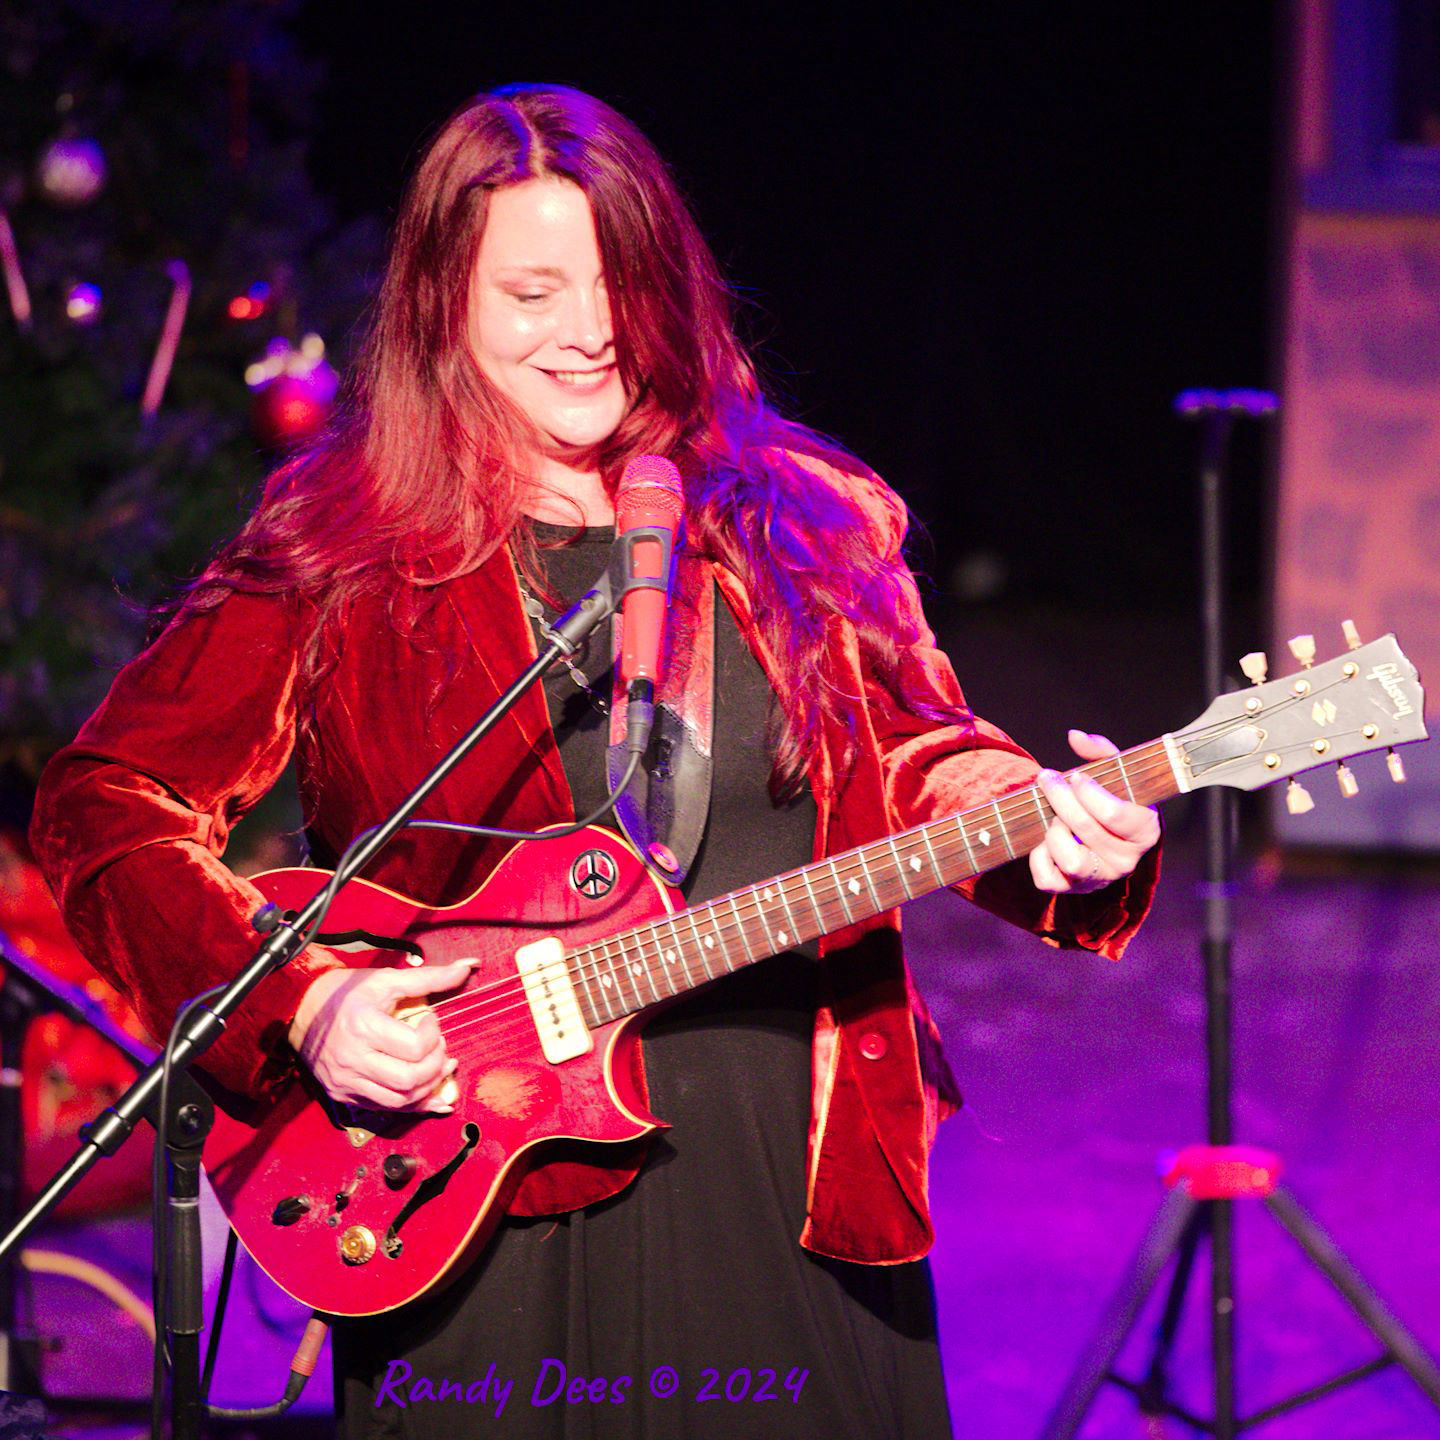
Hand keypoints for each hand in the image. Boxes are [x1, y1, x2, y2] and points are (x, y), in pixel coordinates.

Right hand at [287, 957, 475, 1111]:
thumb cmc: (345, 992)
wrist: (300, 1009)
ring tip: (440, 1068)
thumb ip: (431, 977)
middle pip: (409, 1080)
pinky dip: (412, 1104)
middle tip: (439, 1048)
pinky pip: (384, 1110)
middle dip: (436, 1066)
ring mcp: (346, 1082)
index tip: (431, 1022)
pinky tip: (430, 1094)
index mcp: (363, 1027)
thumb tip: (468, 966)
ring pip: (399, 1102)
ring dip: (428, 1088)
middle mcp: (353, 1059)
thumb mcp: (387, 979)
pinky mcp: (343, 1095)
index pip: (414, 1048)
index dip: (433, 1036)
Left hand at [1028, 729, 1159, 895]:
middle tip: (1048, 779)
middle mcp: (1126, 861)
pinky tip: (1045, 839)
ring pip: (1069, 858)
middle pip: (1085, 829)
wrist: (1105, 835)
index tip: (1076, 776)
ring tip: (1054, 816)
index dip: (1089, 793)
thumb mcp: (1116, 773)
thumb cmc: (1113, 799)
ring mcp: (1099, 878)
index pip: (1115, 815)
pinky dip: (1038, 857)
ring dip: (1053, 831)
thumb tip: (1074, 736)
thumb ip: (1101, 751)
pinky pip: (1046, 879)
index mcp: (1145, 831)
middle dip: (1060, 798)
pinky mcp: (1072, 889)